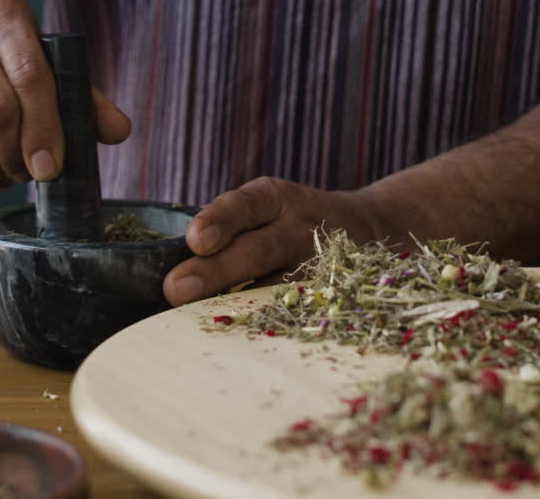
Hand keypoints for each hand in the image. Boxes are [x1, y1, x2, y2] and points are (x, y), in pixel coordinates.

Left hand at [163, 177, 385, 305]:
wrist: (368, 228)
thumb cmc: (290, 221)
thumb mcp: (266, 206)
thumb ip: (227, 229)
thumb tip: (171, 271)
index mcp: (275, 199)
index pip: (244, 206)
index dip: (219, 220)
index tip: (195, 239)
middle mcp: (299, 228)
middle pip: (258, 250)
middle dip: (216, 270)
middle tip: (176, 289)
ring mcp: (319, 265)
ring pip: (278, 288)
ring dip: (239, 306)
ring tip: (199, 322)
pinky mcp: (331, 295)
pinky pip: (297, 313)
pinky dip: (268, 325)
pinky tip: (240, 340)